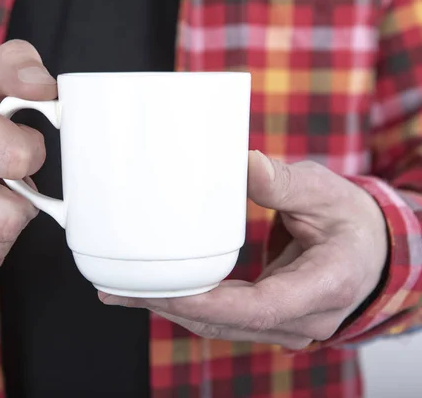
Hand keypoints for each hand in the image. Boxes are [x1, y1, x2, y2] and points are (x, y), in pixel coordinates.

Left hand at [100, 151, 387, 348]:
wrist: (372, 254)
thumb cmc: (352, 223)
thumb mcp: (328, 193)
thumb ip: (287, 183)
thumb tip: (246, 164)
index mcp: (323, 287)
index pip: (257, 308)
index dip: (206, 302)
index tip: (162, 290)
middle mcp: (300, 318)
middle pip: (223, 322)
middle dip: (168, 305)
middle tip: (118, 286)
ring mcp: (282, 325)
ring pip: (216, 326)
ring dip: (168, 309)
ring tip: (121, 290)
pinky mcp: (265, 319)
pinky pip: (220, 319)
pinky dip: (185, 307)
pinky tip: (153, 294)